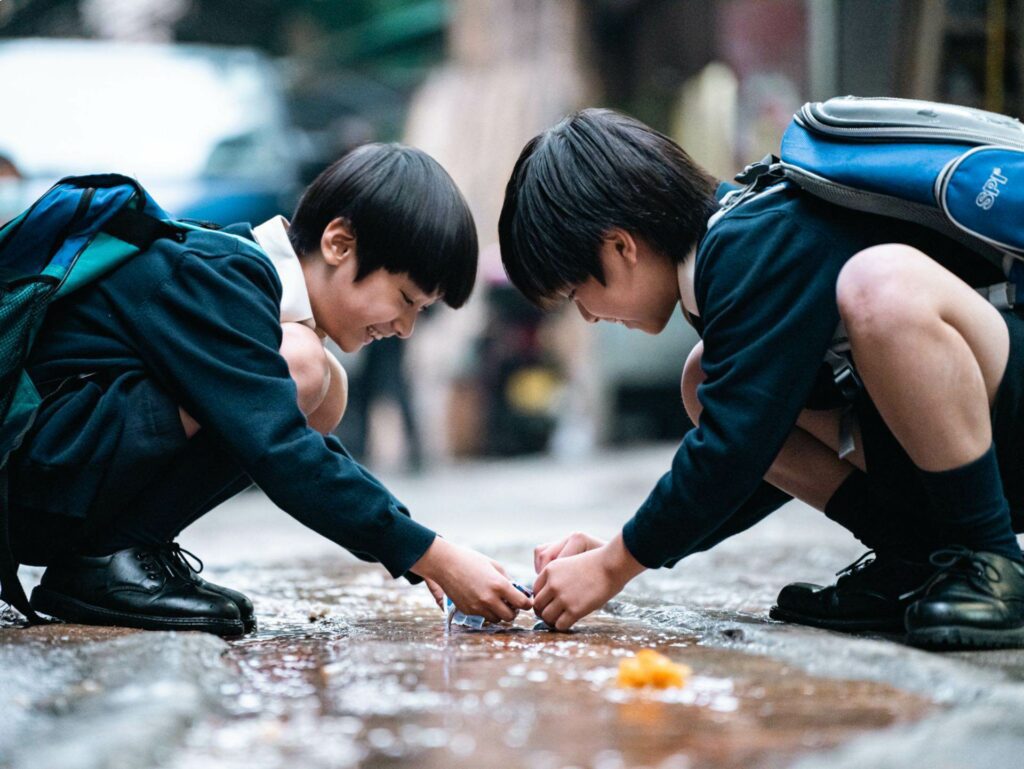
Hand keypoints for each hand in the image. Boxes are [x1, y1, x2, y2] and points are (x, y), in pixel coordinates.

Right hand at [410, 538, 531, 622]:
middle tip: (511, 604)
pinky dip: (486, 611)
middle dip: (514, 611)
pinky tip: (482, 599)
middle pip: (511, 617)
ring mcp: (477, 607)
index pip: (522, 603)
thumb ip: (508, 580)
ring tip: (496, 602)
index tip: (527, 602)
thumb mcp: (494, 566)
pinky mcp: (468, 611)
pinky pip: (483, 617)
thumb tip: (519, 592)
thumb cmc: (471, 560)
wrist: (445, 564)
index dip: (527, 604)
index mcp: (499, 585)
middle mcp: (489, 599)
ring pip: (497, 620)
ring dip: (500, 613)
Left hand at [533, 534, 645, 630]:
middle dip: (543, 611)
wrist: (610, 565)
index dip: (542, 599)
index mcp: (550, 570)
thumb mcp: (568, 563)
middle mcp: (552, 584)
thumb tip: (551, 596)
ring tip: (561, 619)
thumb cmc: (594, 564)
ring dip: (552, 620)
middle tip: (553, 615)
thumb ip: (557, 577)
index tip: (550, 602)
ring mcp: (562, 598)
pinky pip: (559, 625)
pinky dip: (562, 626)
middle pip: (537, 605)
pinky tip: (570, 621)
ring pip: (546, 617)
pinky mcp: (574, 610)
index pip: (535, 591)